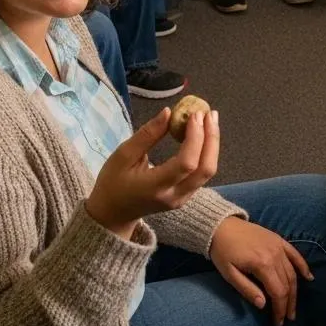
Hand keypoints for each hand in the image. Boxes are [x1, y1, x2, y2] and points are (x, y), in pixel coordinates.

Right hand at [86, 107, 218, 239]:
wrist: (113, 214)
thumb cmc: (113, 182)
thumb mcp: (123, 155)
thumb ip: (147, 135)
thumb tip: (168, 112)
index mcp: (155, 187)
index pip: (186, 163)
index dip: (195, 137)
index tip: (194, 114)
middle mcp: (174, 196)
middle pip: (205, 168)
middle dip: (211, 138)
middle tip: (208, 112)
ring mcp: (182, 199)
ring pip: (208, 171)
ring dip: (212, 144)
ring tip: (209, 119)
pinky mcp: (186, 197)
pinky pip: (203, 173)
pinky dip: (207, 152)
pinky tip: (203, 134)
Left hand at [210, 218, 312, 325]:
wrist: (221, 225)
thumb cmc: (223, 251)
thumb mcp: (229, 274)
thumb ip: (247, 290)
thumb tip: (264, 305)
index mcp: (262, 264)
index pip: (278, 292)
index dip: (280, 309)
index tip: (278, 322)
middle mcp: (275, 254)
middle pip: (287, 284)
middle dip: (288, 303)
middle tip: (288, 318)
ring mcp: (278, 245)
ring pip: (292, 271)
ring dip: (295, 291)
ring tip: (293, 306)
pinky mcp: (278, 239)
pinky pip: (295, 254)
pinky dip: (303, 265)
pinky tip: (309, 277)